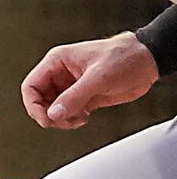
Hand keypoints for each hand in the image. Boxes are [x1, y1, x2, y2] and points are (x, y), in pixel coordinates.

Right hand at [23, 33, 159, 128]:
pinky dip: (72, 119)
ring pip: (54, 108)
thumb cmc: (123, 57)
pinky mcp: (86, 97)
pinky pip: (69, 111)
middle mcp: (61, 74)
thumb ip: (74, 96)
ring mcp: (73, 86)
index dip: (33, 104)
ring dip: (61, 118)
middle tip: (62, 122)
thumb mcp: (98, 77)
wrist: (147, 61)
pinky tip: (84, 118)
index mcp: (57, 62)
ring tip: (77, 120)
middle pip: (40, 99)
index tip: (46, 119)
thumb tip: (54, 114)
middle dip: (49, 114)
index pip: (31, 85)